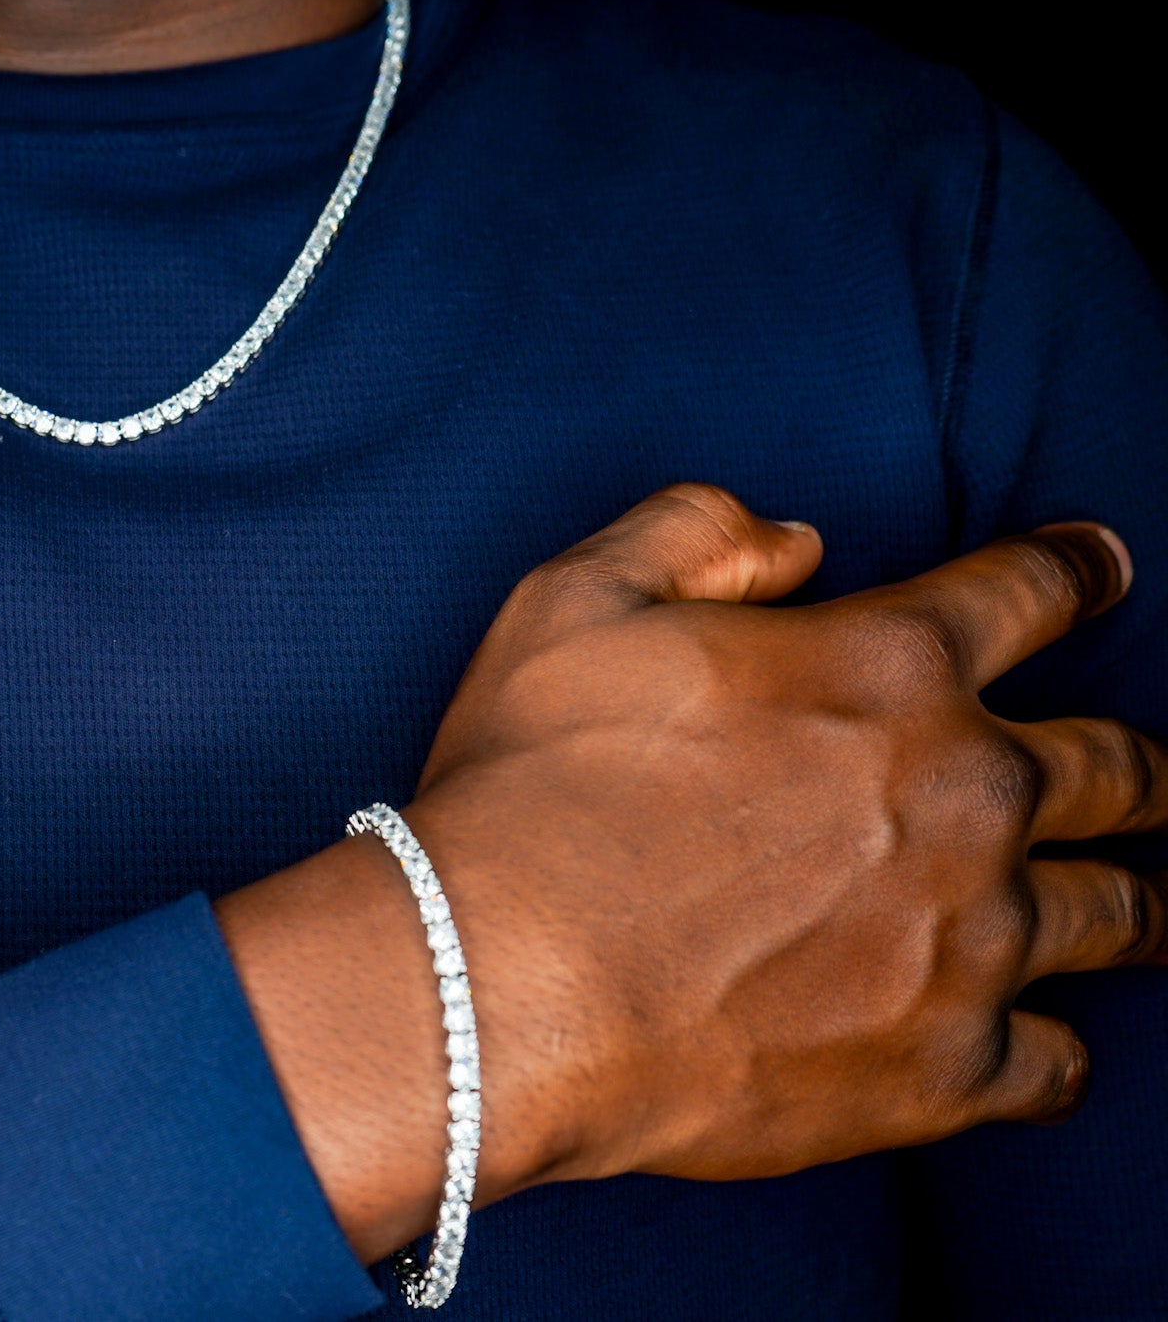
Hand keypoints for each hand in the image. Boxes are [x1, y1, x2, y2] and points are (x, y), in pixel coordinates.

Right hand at [218, 484, 1167, 1261]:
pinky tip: (1038, 1044)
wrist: (499, 984)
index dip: (1074, 573)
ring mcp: (971, 939)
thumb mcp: (570, 603)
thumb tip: (794, 542)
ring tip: (1148, 907)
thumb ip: (689, 535)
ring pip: (1118, 913)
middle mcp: (966, 794)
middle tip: (1157, 774)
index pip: (1028, 593)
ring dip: (1138, 902)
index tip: (1102, 569)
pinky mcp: (944, 1066)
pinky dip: (1052, 1049)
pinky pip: (1055, 1062)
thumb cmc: (526, 791)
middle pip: (1119, 765)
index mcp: (888, 665)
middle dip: (1146, 764)